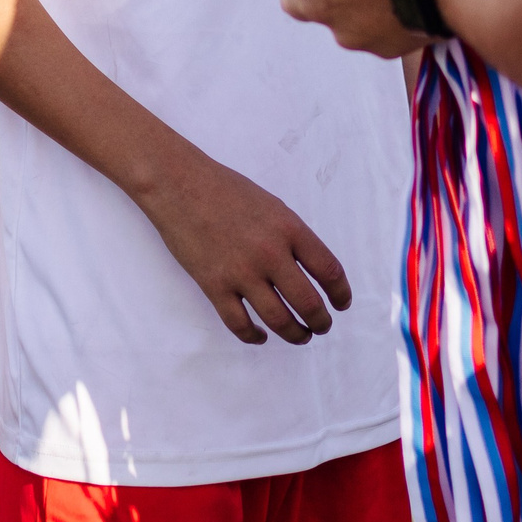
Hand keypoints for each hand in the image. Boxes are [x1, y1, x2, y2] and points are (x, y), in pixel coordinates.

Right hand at [137, 149, 351, 345]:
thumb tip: (310, 270)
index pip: (329, 270)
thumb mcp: (273, 206)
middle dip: (320, 322)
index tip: (342, 304)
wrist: (179, 185)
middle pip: (308, 303)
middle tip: (322, 326)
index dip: (341, 293)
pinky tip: (261, 336)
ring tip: (301, 336)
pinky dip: (254, 336)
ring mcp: (241, 272)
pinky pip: (239, 324)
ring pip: (278, 320)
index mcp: (290, 228)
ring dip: (294, 334)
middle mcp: (270, 253)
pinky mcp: (214, 286)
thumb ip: (292, 237)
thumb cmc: (226, 190)